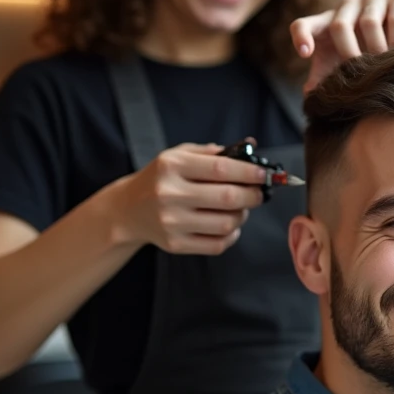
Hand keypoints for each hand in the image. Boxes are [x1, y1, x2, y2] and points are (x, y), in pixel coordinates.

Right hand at [111, 142, 267, 254]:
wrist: (128, 210)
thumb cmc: (160, 179)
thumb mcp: (179, 156)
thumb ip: (213, 152)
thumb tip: (251, 148)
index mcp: (172, 167)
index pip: (222, 169)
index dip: (250, 173)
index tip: (266, 175)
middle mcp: (169, 194)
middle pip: (228, 198)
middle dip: (253, 195)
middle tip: (259, 193)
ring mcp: (172, 222)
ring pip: (226, 224)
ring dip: (242, 216)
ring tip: (240, 208)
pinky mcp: (175, 245)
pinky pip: (217, 245)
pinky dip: (232, 235)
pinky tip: (229, 226)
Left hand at [290, 0, 393, 92]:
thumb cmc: (370, 64)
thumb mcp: (345, 74)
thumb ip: (325, 81)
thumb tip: (310, 95)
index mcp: (328, 24)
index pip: (304, 24)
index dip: (301, 36)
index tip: (305, 54)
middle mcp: (347, 7)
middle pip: (339, 25)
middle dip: (350, 53)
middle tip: (362, 72)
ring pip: (369, 22)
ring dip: (378, 48)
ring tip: (384, 62)